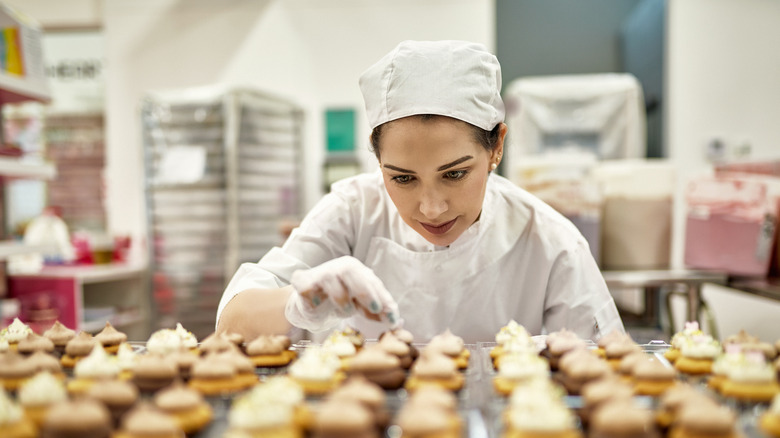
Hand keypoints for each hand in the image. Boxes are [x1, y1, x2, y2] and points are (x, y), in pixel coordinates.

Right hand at [285, 256, 399, 331]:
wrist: (310, 305)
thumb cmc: (340, 302)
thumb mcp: (361, 306)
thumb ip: (378, 311)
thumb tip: (397, 323)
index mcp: (355, 270)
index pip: (371, 281)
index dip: (383, 298)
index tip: (392, 317)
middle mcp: (337, 268)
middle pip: (351, 271)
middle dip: (365, 290)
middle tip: (376, 309)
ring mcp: (319, 274)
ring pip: (330, 279)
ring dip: (341, 298)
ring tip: (346, 312)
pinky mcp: (303, 284)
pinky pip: (308, 290)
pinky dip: (314, 300)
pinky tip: (316, 306)